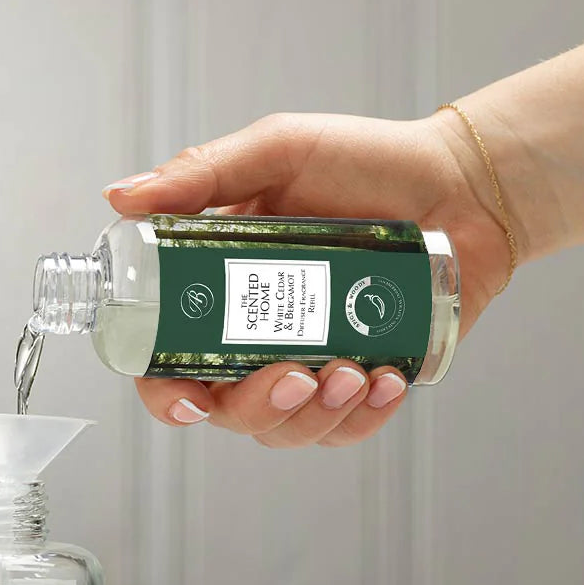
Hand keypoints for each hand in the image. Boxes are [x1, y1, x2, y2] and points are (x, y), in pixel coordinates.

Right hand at [104, 112, 510, 447]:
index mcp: (221, 292)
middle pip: (227, 410)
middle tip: (297, 376)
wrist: (463, 185)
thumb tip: (120, 197)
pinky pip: (347, 431)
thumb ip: (200, 176)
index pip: (166, 361)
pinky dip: (364, 417)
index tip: (190, 400)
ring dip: (315, 415)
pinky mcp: (363, 384)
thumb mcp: (277, 153)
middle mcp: (256, 339)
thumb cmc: (368, 164)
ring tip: (355, 373)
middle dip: (259, 407)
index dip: (164, 393)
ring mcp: (310, 365)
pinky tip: (386, 379)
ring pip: (286, 430)